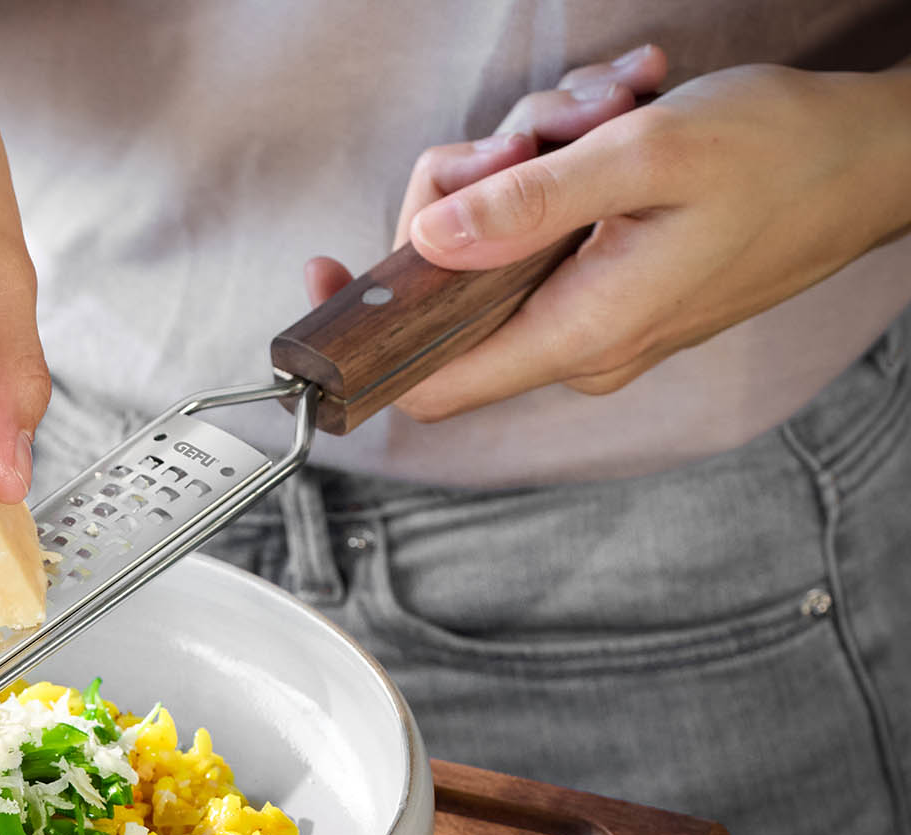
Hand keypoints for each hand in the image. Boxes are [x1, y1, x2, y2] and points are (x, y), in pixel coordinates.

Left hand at [305, 49, 910, 420]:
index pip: (429, 381)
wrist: (878, 162)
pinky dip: (569, 170)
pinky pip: (549, 236)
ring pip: (501, 249)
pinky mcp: (613, 284)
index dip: (364, 341)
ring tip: (609, 107)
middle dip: (471, 193)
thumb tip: (427, 240)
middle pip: (455, 294)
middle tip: (532, 128)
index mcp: (579, 334)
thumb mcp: (646, 155)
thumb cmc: (784, 155)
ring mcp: (596, 319)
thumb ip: (529, 203)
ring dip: (534, 162)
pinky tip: (623, 117)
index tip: (325, 279)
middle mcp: (578, 346)